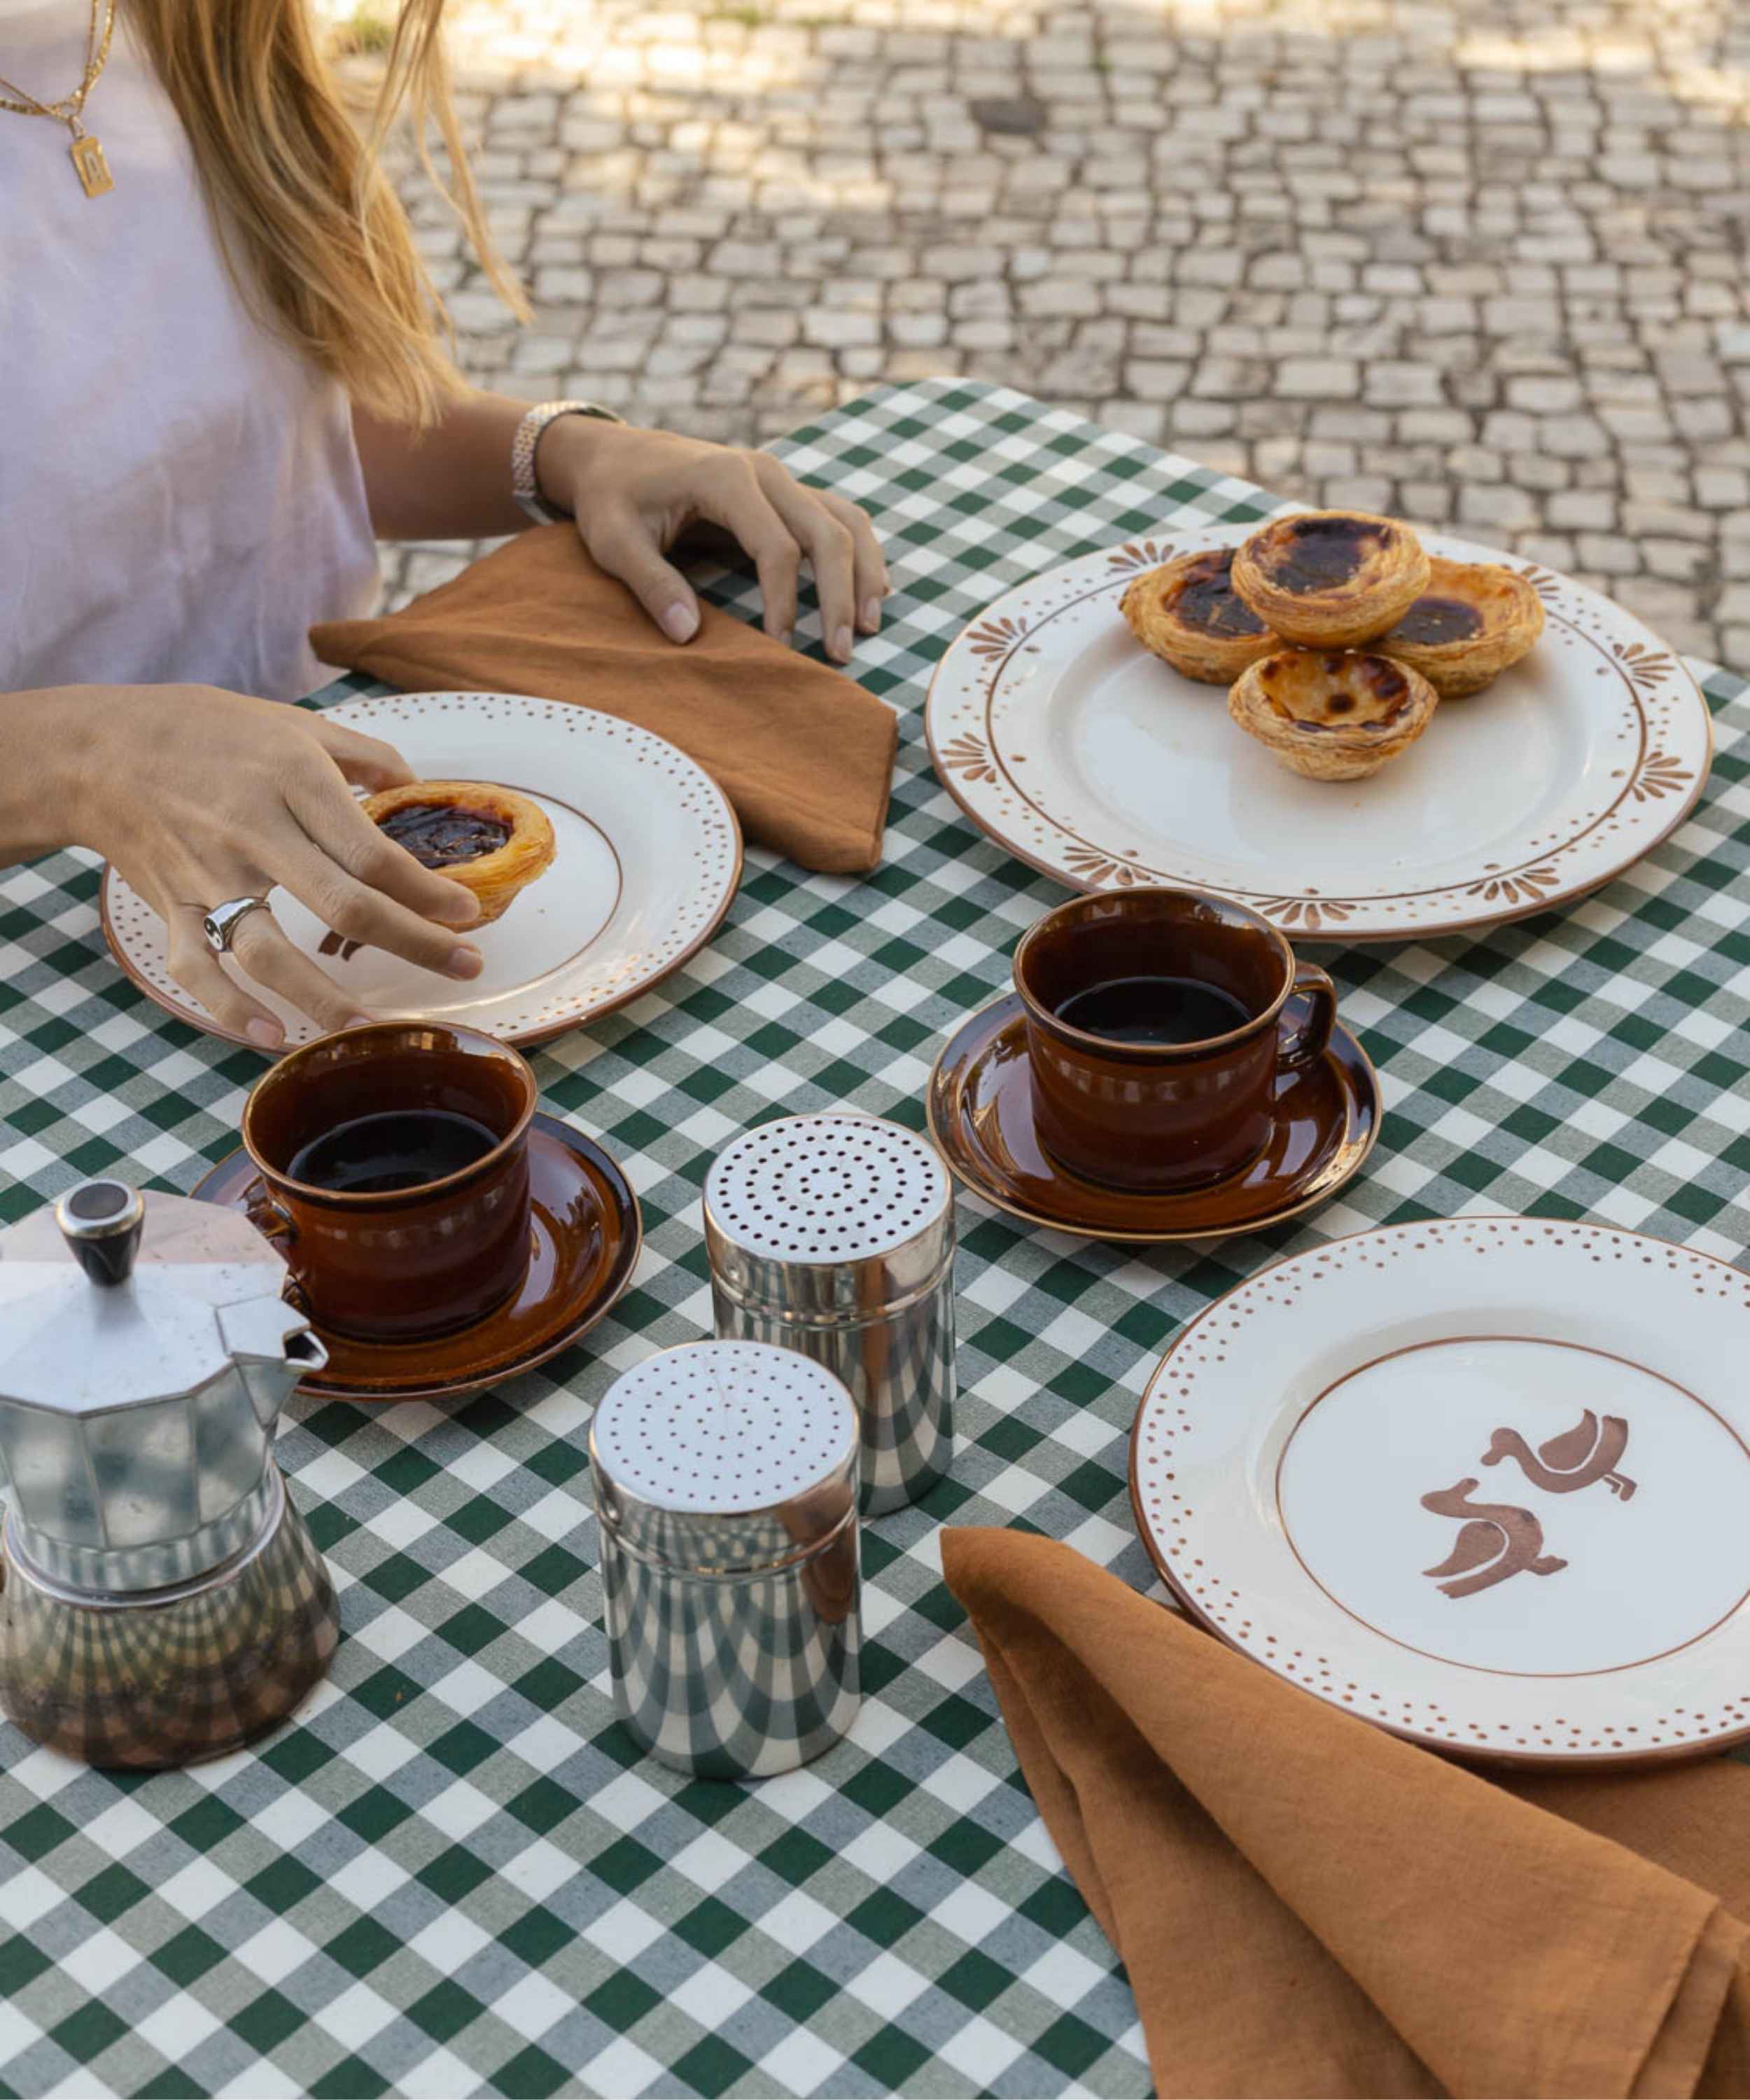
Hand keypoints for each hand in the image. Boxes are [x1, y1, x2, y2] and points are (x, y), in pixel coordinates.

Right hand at [64, 685, 484, 1045]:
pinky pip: (197, 968)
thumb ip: (362, 755)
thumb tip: (416, 786)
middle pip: (343, 902)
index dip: (426, 890)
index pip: (372, 851)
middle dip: (414, 942)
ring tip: (372, 1029)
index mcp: (292, 780)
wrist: (98, 749)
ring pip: (269, 949)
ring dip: (323, 997)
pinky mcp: (170, 905)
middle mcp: (253, 830)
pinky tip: (273, 1037)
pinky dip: (229, 1009)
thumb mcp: (292, 723)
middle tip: (467, 967)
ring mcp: (208, 874)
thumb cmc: (207, 732)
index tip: (466, 914)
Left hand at [538, 419, 888, 663]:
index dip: (784, 601)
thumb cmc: (612, 497)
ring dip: (863, 574)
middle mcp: (764, 471)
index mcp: (724, 477)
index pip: (777, 546)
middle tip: (842, 653)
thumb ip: (650, 583)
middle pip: (827, 533)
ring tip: (869, 627)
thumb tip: (688, 635)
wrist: (613, 454)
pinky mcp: (786, 492)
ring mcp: (781, 478)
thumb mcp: (613, 540)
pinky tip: (871, 591)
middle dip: (839, 597)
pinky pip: (840, 517)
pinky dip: (861, 553)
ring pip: (846, 521)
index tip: (780, 646)